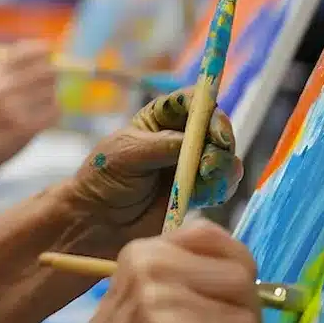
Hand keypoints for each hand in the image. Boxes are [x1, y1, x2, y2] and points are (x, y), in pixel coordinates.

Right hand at [0, 40, 59, 175]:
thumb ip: (5, 71)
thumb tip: (43, 51)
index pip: (26, 51)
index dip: (41, 51)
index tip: (47, 52)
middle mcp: (0, 89)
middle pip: (46, 70)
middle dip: (49, 76)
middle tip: (44, 84)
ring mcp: (13, 110)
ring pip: (51, 91)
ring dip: (48, 97)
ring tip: (36, 106)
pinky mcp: (25, 130)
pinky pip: (54, 112)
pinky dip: (51, 114)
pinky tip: (40, 119)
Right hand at [45, 221, 261, 322]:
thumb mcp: (154, 298)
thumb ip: (190, 276)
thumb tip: (252, 276)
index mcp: (146, 250)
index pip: (214, 236)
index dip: (238, 273)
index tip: (226, 308)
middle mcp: (148, 264)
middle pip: (241, 279)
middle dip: (247, 321)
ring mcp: (153, 298)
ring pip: (245, 319)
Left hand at [69, 88, 242, 242]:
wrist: (98, 220)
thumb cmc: (104, 178)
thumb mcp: (127, 155)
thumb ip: (162, 146)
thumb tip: (195, 142)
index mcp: (160, 118)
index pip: (194, 102)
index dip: (209, 111)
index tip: (214, 131)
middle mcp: (180, 137)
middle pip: (217, 130)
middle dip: (220, 146)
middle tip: (207, 167)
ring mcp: (191, 164)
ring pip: (225, 159)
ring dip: (222, 171)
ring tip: (201, 186)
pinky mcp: (197, 190)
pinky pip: (221, 186)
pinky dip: (218, 191)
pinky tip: (200, 199)